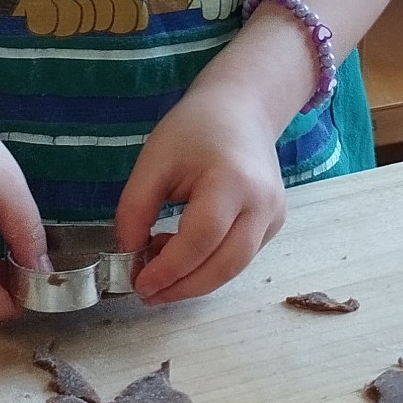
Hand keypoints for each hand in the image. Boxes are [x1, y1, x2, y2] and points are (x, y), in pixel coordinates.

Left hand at [116, 80, 286, 303]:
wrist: (241, 109)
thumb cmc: (194, 129)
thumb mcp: (153, 161)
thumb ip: (135, 209)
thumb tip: (129, 255)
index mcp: (232, 181)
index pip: (202, 239)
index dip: (169, 269)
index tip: (139, 283)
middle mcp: (262, 204)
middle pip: (224, 265)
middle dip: (183, 287)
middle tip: (147, 293)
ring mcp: (273, 217)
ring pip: (234, 268)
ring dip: (194, 280)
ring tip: (159, 269)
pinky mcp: (273, 225)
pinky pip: (239, 258)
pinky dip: (208, 265)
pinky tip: (182, 252)